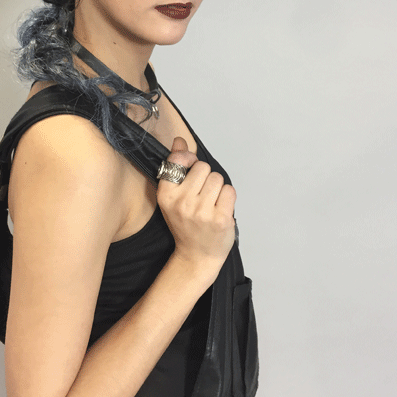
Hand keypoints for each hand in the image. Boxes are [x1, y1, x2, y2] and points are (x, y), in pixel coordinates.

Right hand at [157, 136, 236, 274]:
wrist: (196, 255)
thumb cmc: (186, 223)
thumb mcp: (174, 196)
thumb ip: (177, 166)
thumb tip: (179, 141)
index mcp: (166, 195)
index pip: (179, 159)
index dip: (189, 160)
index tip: (191, 171)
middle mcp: (182, 202)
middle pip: (203, 167)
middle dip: (206, 177)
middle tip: (202, 195)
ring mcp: (201, 212)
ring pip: (218, 178)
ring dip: (218, 188)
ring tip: (211, 203)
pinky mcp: (220, 219)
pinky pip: (230, 191)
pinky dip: (228, 198)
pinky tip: (220, 209)